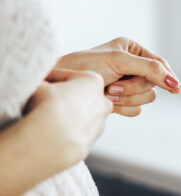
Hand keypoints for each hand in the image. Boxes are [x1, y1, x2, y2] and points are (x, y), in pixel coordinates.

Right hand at [0, 69, 111, 195]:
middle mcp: (102, 103)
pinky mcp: (91, 142)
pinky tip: (52, 132)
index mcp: (93, 82)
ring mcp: (99, 124)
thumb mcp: (40, 85)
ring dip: (66, 116)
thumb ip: (42, 83)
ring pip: (80, 116)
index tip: (38, 82)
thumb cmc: (48, 106)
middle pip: (78, 96)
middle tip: (42, 100)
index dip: (49, 78)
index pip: (67, 76)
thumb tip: (39, 85)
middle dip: (62, 97)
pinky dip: (67, 131)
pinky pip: (76, 133)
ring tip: (46, 118)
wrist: (53, 139)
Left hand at [55, 37, 180, 116]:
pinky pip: (136, 110)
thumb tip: (175, 82)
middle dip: (134, 88)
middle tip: (114, 86)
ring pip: (146, 98)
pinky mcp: (121, 101)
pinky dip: (122, 108)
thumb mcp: (120, 61)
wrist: (62, 85)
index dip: (167, 76)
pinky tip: (108, 103)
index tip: (175, 88)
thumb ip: (149, 69)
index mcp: (132, 50)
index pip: (159, 63)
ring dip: (127, 98)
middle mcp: (132, 67)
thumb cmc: (86, 65)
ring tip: (107, 92)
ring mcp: (127, 85)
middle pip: (154, 83)